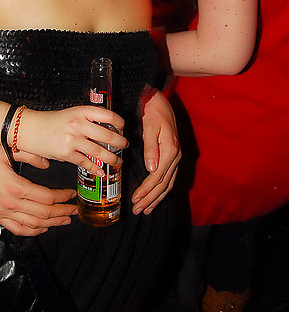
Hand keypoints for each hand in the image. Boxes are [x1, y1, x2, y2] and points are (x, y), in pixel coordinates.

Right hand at [0, 143, 76, 235]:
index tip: (71, 193)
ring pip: (34, 225)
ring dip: (52, 223)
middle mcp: (10, 204)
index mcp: (15, 187)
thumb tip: (47, 162)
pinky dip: (34, 231)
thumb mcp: (5, 149)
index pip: (47, 197)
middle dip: (62, 212)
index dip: (62, 197)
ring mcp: (3, 213)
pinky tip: (43, 227)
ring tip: (65, 220)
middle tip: (74, 210)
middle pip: (44, 214)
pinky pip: (19, 230)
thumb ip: (28, 154)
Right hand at [17, 106, 126, 174]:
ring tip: (117, 160)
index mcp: (81, 111)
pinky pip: (86, 163)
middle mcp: (78, 124)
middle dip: (120, 143)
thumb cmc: (48, 121)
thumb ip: (86, 120)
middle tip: (124, 146)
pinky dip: (96, 169)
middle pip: (108, 135)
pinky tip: (100, 171)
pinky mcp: (67, 153)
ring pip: (100, 152)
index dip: (120, 123)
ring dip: (112, 158)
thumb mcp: (70, 114)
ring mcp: (73, 139)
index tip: (122, 128)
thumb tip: (104, 130)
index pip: (108, 115)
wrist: (29, 128)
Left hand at [131, 88, 180, 214]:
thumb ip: (151, 148)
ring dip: (156, 198)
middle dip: (150, 199)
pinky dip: (162, 190)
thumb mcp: (150, 126)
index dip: (146, 191)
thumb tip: (151, 169)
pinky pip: (169, 178)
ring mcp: (176, 158)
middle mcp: (176, 157)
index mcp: (171, 151)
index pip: (157, 177)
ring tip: (145, 210)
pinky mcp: (173, 157)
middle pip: (163, 184)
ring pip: (167, 184)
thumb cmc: (153, 112)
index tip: (135, 200)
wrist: (161, 101)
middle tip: (137, 210)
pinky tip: (155, 197)